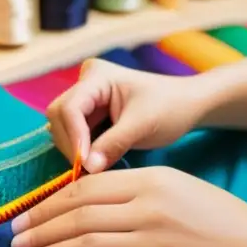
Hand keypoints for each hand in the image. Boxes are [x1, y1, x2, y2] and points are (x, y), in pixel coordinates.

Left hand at [10, 166, 246, 246]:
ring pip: (85, 243)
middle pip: (77, 215)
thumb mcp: (176, 187)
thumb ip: (133, 189)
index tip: (26, 214)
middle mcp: (147, 208)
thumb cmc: (216, 219)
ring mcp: (151, 242)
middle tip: (14, 238)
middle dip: (40, 227)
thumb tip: (84, 200)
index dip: (49, 203)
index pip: (85, 188)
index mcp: (150, 180)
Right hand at [47, 59, 207, 173]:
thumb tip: (88, 168)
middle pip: (59, 117)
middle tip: (89, 169)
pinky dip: (82, 151)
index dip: (73, 136)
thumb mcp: (143, 125)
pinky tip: (97, 162)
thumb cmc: (170, 107)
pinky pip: (75, 135)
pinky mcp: (90, 115)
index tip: (85, 163)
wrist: (188, 105)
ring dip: (76, 150)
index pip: (70, 107)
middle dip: (72, 144)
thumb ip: (113, 144)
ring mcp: (87, 99)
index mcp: (97, 76)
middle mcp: (86, 84)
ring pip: (63, 128)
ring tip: (96, 167)